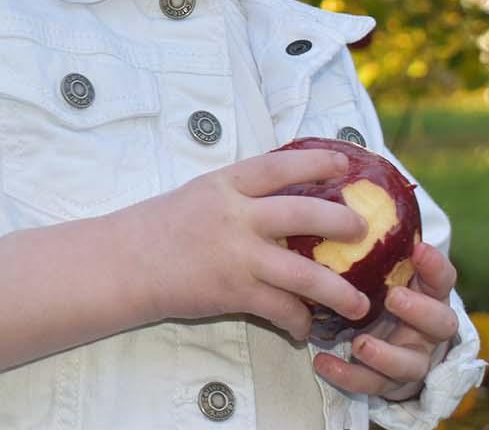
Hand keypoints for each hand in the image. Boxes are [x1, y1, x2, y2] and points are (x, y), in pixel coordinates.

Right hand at [126, 149, 371, 341]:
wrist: (125, 263)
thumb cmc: (160, 227)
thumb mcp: (200, 195)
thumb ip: (239, 196)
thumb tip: (286, 198)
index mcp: (226, 185)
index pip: (279, 166)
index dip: (316, 162)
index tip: (346, 162)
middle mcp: (235, 216)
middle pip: (304, 213)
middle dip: (342, 221)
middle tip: (363, 229)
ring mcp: (236, 255)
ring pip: (304, 274)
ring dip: (339, 291)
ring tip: (361, 303)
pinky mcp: (233, 292)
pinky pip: (280, 309)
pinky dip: (298, 321)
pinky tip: (305, 327)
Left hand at [312, 242, 460, 401]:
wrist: (377, 336)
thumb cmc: (374, 288)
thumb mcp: (377, 267)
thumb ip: (369, 247)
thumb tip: (335, 199)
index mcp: (428, 294)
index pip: (442, 279)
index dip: (435, 266)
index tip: (418, 249)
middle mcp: (427, 328)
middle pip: (441, 323)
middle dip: (420, 311)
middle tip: (394, 296)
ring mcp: (411, 357)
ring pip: (412, 364)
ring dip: (386, 355)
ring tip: (360, 345)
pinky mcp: (388, 382)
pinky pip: (372, 384)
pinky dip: (349, 375)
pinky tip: (323, 363)